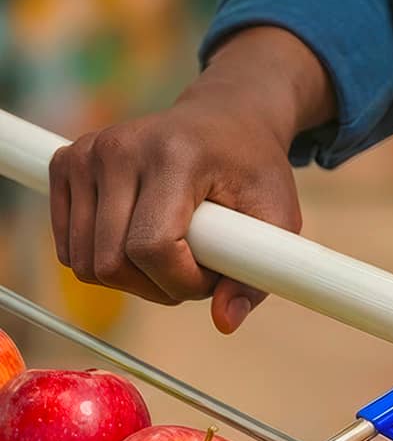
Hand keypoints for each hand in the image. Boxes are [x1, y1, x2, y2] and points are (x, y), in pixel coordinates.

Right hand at [48, 27, 334, 333]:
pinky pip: (68, 248)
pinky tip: (139, 239)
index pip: (151, 246)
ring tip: (173, 253)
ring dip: (131, 279)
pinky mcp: (66, 162)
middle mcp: (122, 147)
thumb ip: (258, 271)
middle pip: (111, 262)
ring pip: (84, 262)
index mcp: (176, 154)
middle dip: (157, 286)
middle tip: (196, 268)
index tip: (211, 278)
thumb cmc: (253, 167)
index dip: (180, 282)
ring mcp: (88, 153)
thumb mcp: (277, 213)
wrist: (225, 117)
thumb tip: (225, 323)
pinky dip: (103, 261)